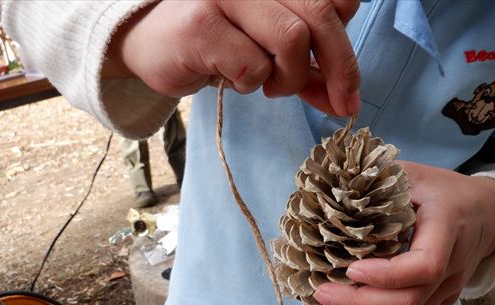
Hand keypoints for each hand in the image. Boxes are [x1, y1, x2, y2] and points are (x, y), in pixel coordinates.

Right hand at [103, 0, 361, 115]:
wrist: (149, 43)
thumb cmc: (216, 43)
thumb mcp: (271, 52)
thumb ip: (308, 69)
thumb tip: (344, 101)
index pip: (335, 0)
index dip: (345, 43)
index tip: (345, 85)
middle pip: (320, 16)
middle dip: (341, 68)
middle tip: (342, 104)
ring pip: (291, 40)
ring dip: (287, 78)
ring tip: (266, 84)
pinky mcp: (200, 23)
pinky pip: (252, 66)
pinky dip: (250, 84)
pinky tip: (231, 79)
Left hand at [313, 161, 494, 304]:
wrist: (484, 211)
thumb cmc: (442, 190)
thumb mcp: (413, 174)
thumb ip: (378, 182)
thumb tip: (331, 194)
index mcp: (448, 226)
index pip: (426, 265)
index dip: (387, 275)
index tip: (351, 269)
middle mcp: (454, 264)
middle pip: (410, 301)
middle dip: (361, 303)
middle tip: (323, 292)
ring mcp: (449, 287)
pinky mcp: (441, 300)